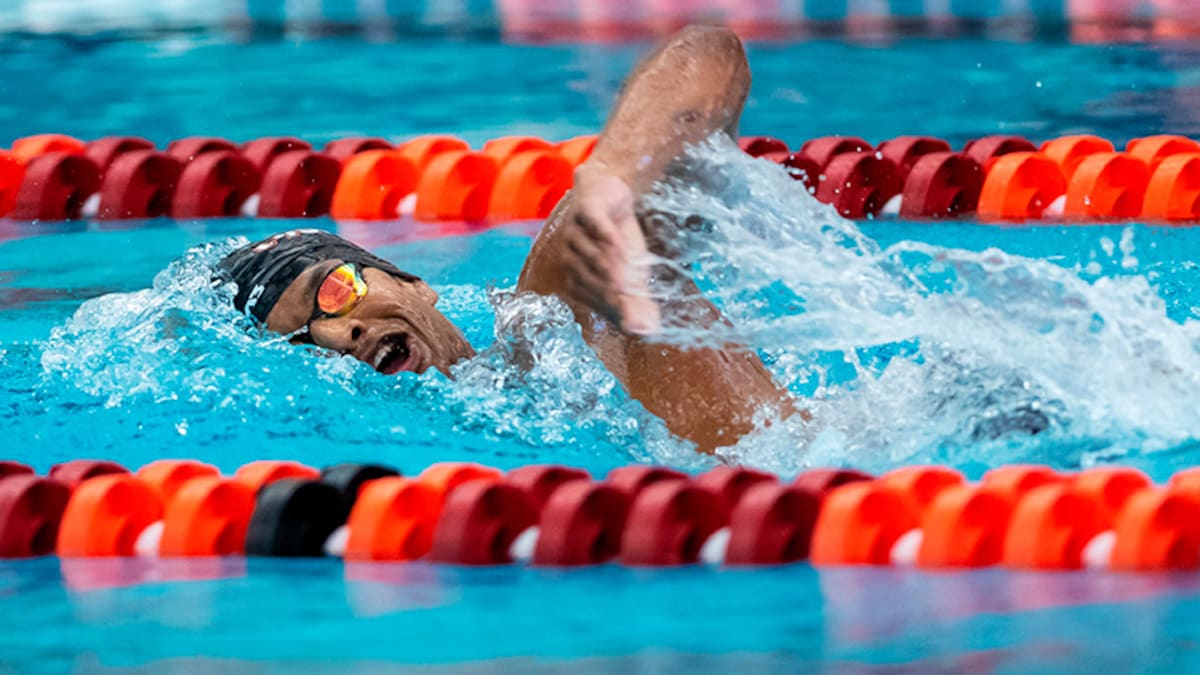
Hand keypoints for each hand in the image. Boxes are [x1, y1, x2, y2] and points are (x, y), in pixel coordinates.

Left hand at [562, 169, 661, 335]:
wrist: (612, 195)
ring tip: (630, 272)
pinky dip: (608, 236)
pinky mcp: (587, 208)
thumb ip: (636, 304)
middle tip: (633, 293)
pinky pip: (595, 225)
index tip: (631, 314)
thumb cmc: (618, 240)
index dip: (610, 306)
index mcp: (576, 276)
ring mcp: (576, 232)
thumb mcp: (631, 274)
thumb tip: (646, 333)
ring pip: (591, 252)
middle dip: (610, 288)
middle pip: (589, 277)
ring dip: (610, 264)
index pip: (591, 298)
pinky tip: (623, 246)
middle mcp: (570, 256)